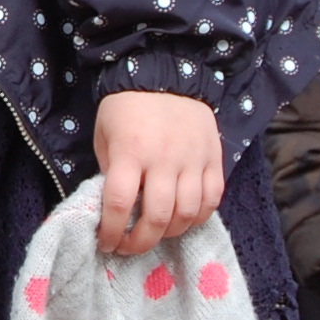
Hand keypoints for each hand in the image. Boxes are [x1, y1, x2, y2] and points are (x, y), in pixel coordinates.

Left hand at [94, 90, 224, 255]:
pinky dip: (198, 217)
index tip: (106, 242)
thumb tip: (115, 210)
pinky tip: (183, 220)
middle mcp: (163, 158)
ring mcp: (192, 160)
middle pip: (157, 216)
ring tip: (155, 233)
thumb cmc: (126, 108)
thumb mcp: (105, 136)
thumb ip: (109, 171)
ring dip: (169, 233)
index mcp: (130, 151)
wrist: (164, 73)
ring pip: (187, 214)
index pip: (119, 202)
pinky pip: (212, 200)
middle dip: (140, 242)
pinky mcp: (213, 159)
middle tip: (128, 246)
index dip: (111, 231)